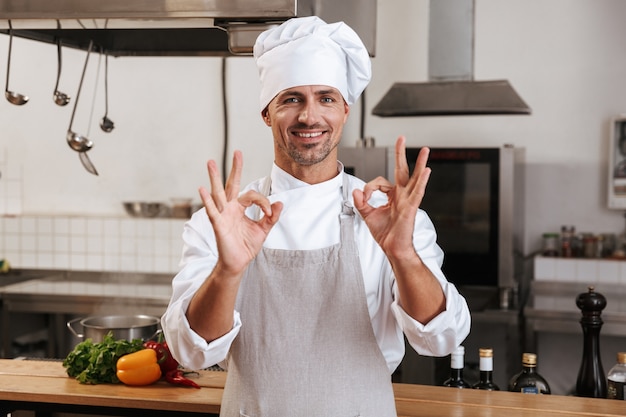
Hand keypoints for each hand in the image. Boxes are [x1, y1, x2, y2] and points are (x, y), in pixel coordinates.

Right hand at [199, 150, 282, 274]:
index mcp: (241, 208)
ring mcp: (223, 214)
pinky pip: (212, 210)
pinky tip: (202, 188)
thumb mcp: (263, 230)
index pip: (253, 196)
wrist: (238, 263)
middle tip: (237, 152)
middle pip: (232, 184)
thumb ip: (271, 216)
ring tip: (211, 162)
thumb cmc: (246, 246)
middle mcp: (230, 208)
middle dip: (235, 168)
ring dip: (215, 177)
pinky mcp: (218, 224)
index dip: (264, 202)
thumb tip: (280, 202)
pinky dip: (207, 200)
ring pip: (218, 193)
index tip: (270, 213)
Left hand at [352, 136, 430, 259]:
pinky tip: (428, 171)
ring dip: (420, 163)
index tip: (363, 197)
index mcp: (393, 196)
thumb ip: (361, 203)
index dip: (368, 188)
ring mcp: (408, 200)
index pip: (379, 182)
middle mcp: (402, 196)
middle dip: (401, 154)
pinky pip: (418, 192)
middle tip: (401, 137)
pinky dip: (422, 181)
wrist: (393, 248)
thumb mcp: (368, 216)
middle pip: (402, 170)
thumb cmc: (385, 234)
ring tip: (426, 150)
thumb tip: (355, 191)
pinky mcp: (411, 208)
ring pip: (415, 178)